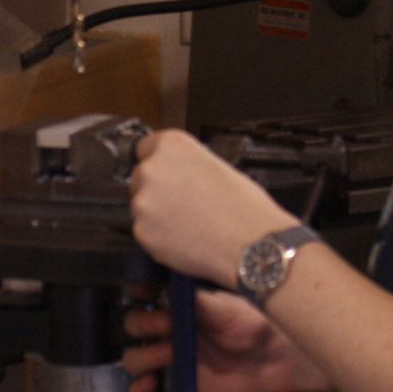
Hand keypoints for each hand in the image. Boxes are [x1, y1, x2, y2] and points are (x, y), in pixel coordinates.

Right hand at [121, 289, 325, 391]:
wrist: (277, 359)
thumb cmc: (252, 323)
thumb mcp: (218, 305)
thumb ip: (187, 299)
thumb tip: (159, 282)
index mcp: (178, 306)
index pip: (142, 298)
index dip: (138, 297)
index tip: (144, 294)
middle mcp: (171, 332)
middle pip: (133, 329)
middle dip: (142, 326)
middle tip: (166, 327)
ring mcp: (173, 362)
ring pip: (135, 360)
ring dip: (142, 357)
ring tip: (167, 355)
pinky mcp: (178, 390)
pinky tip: (150, 386)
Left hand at [128, 129, 290, 286]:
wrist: (252, 246)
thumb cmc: (244, 207)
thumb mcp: (217, 165)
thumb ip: (187, 164)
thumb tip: (176, 172)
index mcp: (171, 146)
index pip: (145, 148)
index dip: (159, 163)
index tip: (167, 174)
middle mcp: (152, 169)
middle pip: (140, 178)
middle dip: (157, 190)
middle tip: (184, 203)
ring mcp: (143, 202)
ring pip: (141, 207)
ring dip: (157, 215)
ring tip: (188, 223)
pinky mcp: (142, 232)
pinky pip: (145, 232)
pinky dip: (159, 237)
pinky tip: (184, 238)